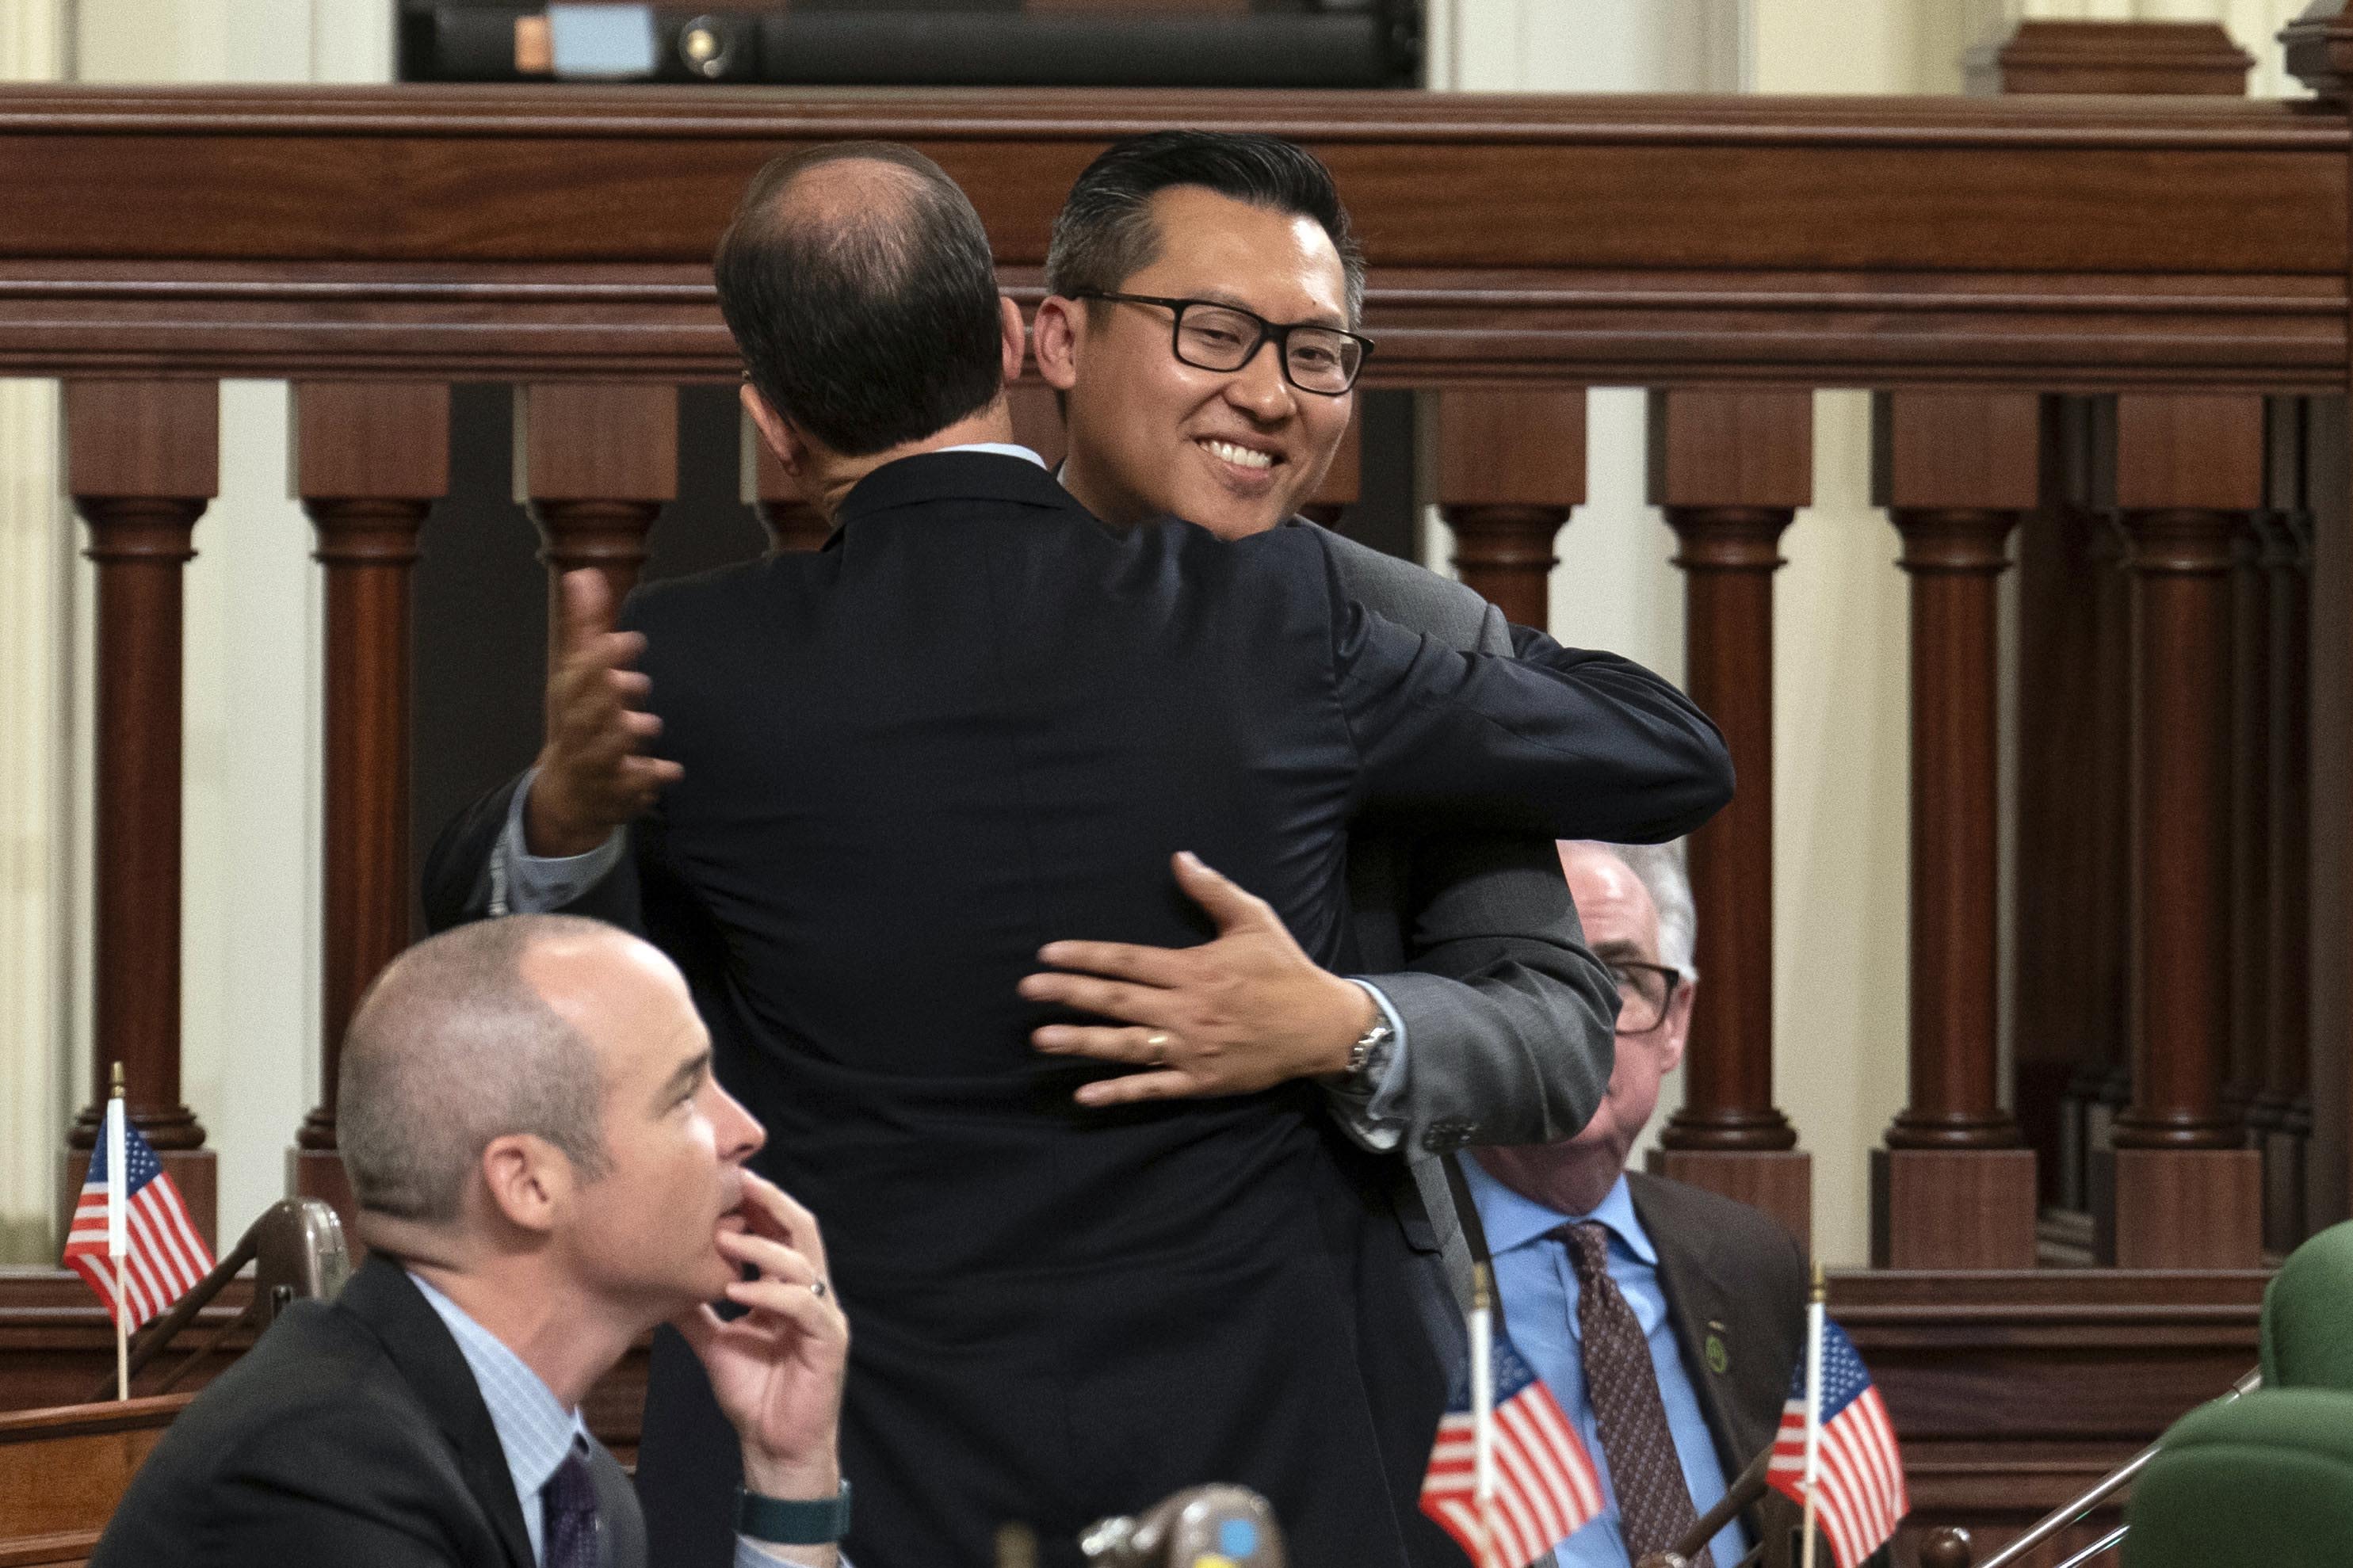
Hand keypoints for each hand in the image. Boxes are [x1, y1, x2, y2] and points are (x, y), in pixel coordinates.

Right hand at [523, 569, 682, 856]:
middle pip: (587, 713)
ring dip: (626, 736)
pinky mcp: (615, 792)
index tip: (630, 640)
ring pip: (607, 750)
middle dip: (609, 697)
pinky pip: (633, 786)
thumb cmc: (579, 721)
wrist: (569, 794)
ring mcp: (595, 764)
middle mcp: (578, 731)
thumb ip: (585, 627)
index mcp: (570, 700)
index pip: (578, 676)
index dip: (602, 658)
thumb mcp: (578, 677)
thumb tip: (584, 575)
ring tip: (648, 723)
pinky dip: (650, 778)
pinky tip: (671, 770)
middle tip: (637, 682)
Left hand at [673, 1172, 847, 1502]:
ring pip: (803, 1264)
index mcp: (789, 1290)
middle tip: (737, 1181)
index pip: (780, 1233)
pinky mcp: (828, 1341)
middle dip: (772, 1204)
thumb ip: (695, 1313)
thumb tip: (659, 1283)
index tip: (723, 1182)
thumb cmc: (754, 1395)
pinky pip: (802, 1307)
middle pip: (801, 1233)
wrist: (774, 1447)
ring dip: (763, 1248)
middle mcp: (810, 1295)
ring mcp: (823, 1316)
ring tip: (724, 1239)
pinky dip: (771, 1293)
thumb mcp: (715, 1344)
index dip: (757, 1206)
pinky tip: (738, 1290)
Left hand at [1019, 851, 1377, 1106]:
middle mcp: (1187, 1009)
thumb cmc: (1285, 969)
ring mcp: (1193, 1048)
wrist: (1323, 1026)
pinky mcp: (1202, 1080)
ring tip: (1042, 1039)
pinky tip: (1086, 1093)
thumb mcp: (1254, 919)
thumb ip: (1213, 890)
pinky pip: (1154, 1088)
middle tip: (1028, 990)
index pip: (1128, 960)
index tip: (1047, 954)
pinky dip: (1120, 1092)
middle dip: (1069, 995)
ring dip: (1083, 1042)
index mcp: (1194, 968)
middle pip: (1117, 1001)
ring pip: (1128, 1045)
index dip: (1085, 956)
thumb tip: (1180, 857)